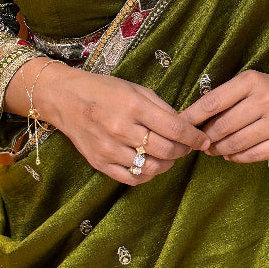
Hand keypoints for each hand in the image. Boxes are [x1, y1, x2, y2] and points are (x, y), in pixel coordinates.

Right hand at [18, 62, 209, 185]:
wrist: (65, 99)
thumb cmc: (104, 90)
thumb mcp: (135, 89)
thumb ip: (161, 108)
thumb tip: (185, 126)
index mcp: (133, 105)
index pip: (175, 128)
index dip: (194, 137)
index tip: (203, 140)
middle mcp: (121, 128)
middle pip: (166, 151)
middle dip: (183, 151)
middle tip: (186, 147)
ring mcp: (109, 148)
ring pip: (152, 168)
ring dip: (168, 164)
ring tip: (169, 156)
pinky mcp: (100, 163)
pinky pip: (132, 178)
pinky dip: (148, 175)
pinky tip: (151, 165)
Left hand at [182, 68, 268, 163]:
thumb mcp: (250, 83)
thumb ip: (224, 98)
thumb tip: (192, 121)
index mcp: (252, 81)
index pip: (213, 101)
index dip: (192, 117)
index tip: (180, 125)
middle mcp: (266, 100)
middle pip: (223, 126)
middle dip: (205, 137)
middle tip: (198, 142)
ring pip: (236, 143)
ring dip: (219, 149)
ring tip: (212, 149)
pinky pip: (253, 155)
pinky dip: (236, 157)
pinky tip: (230, 154)